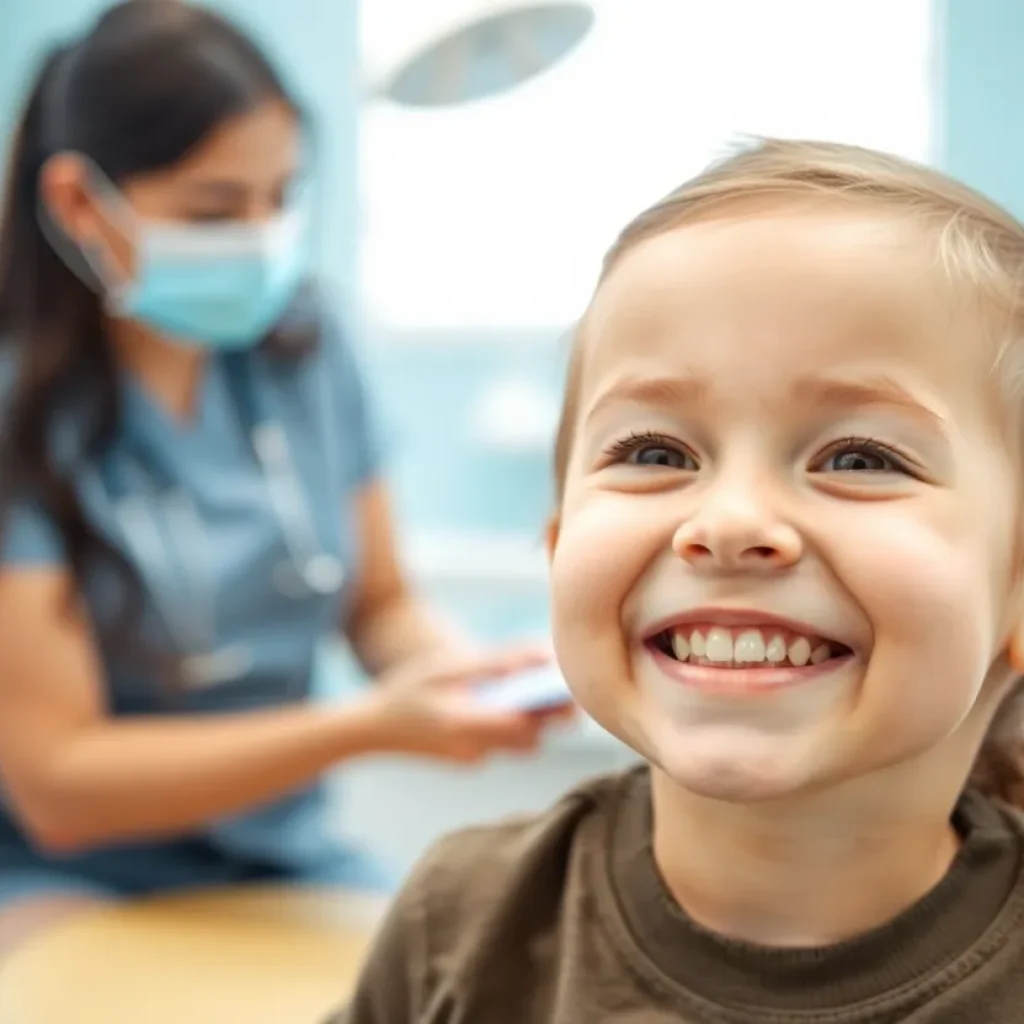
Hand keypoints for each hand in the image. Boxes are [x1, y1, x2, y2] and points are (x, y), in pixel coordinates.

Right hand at [362, 646, 572, 763]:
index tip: (569, 686)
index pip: (525, 722)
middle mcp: (472, 749)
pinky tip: (504, 700)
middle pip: (530, 737)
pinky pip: (504, 743)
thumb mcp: (449, 666)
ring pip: (521, 743)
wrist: (372, 729)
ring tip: (537, 689)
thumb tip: (542, 657)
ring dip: (533, 719)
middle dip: (550, 714)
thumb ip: (496, 663)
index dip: (552, 707)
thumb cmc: (408, 688)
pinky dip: (512, 723)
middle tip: (563, 687)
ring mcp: (472, 759)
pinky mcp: (471, 759)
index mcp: (464, 723)